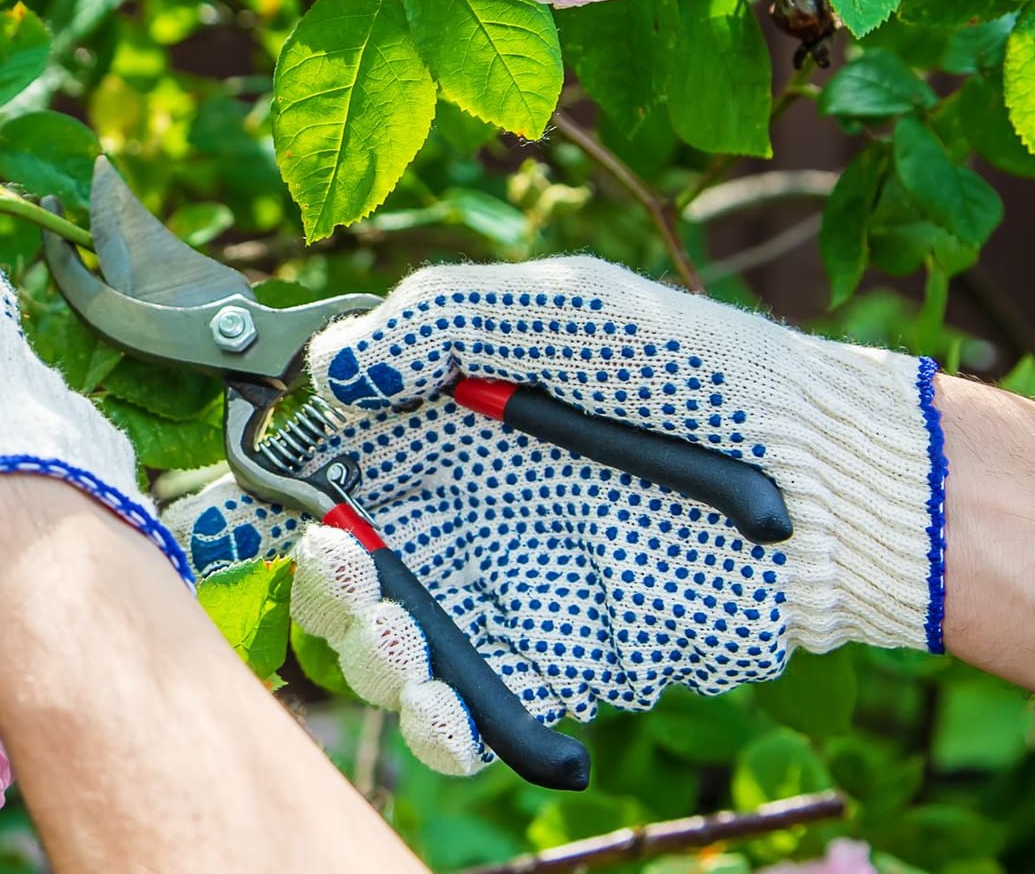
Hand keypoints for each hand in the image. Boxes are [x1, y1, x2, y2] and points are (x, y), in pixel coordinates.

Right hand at [167, 257, 943, 773]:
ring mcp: (495, 590)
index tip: (213, 519)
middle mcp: (451, 506)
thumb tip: (332, 374)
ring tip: (402, 636)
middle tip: (344, 567)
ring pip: (383, 644)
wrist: (821, 479)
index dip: (256, 490)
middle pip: (333, 564)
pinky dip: (443, 726)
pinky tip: (451, 714)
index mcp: (438, 417)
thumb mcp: (566, 307)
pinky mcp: (548, 664)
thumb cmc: (694, 368)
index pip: (320, 457)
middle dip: (315, 580)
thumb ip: (441, 321)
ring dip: (369, 652)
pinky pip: (469, 710)